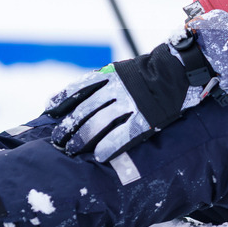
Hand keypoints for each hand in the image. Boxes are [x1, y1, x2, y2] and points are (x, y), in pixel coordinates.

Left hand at [48, 43, 196, 161]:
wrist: (177, 70)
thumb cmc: (147, 73)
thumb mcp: (121, 70)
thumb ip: (102, 81)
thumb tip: (77, 95)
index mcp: (110, 76)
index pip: (79, 89)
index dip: (62, 101)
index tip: (49, 111)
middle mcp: (117, 89)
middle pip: (85, 110)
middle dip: (69, 127)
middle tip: (59, 140)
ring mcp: (131, 104)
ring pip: (100, 123)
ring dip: (82, 138)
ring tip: (72, 150)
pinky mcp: (145, 118)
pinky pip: (123, 135)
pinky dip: (109, 146)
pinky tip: (99, 156)